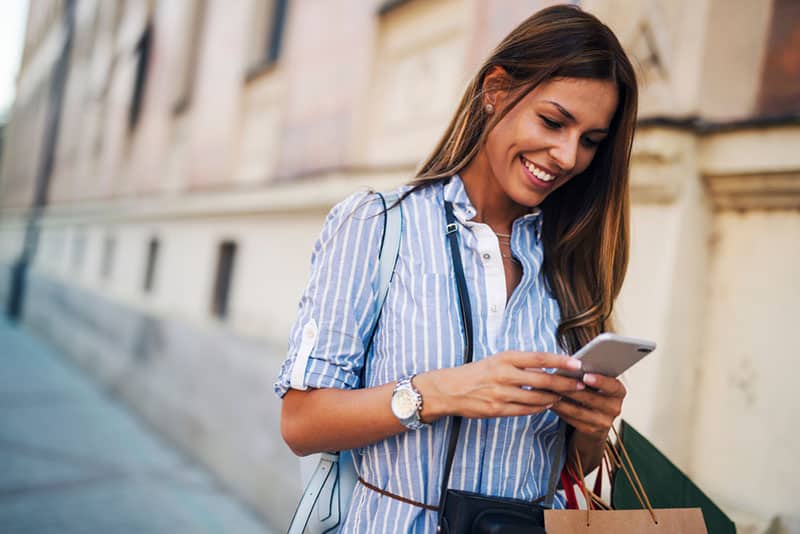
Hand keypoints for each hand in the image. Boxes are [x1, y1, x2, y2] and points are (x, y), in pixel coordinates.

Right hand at [414, 351, 586, 420]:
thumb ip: (520, 364)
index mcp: (505, 358)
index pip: (539, 358)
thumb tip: (546, 366)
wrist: (449, 389)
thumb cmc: (476, 373)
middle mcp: (504, 374)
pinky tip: (547, 405)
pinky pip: (525, 410)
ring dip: (554, 398)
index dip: (560, 361)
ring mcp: (501, 393)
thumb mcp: (497, 361)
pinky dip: (539, 408)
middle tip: (580, 384)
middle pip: (543, 380)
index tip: (577, 364)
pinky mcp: (498, 410)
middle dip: (565, 383)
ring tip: (565, 396)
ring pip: (537, 398)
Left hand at [551, 372, 625, 440]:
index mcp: (619, 392)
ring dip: (562, 400)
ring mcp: (604, 422)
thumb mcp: (597, 382)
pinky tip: (549, 402)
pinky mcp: (591, 431)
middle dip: (571, 388)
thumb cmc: (594, 391)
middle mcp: (615, 408)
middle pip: (591, 398)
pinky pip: (572, 420)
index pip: (613, 386)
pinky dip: (560, 410)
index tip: (585, 376)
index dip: (600, 381)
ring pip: (579, 410)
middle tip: (555, 380)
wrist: (597, 418)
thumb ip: (590, 374)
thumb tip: (571, 364)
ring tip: (549, 390)